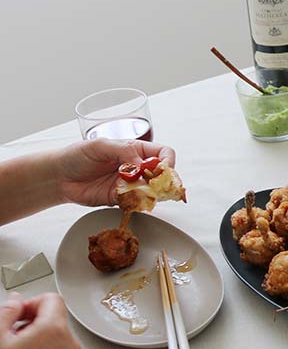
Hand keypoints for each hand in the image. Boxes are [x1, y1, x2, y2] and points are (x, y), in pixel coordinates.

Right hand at [0, 293, 80, 348]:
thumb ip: (9, 312)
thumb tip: (17, 300)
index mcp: (54, 331)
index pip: (53, 300)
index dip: (32, 304)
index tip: (18, 315)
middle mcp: (70, 348)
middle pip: (57, 322)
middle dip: (34, 325)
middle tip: (11, 339)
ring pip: (60, 342)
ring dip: (41, 343)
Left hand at [54, 139, 177, 206]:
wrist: (58, 177)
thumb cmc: (76, 156)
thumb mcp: (100, 146)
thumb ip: (123, 151)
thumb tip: (142, 164)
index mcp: (135, 150)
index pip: (163, 154)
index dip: (168, 162)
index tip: (163, 170)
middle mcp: (137, 167)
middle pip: (162, 175)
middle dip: (163, 181)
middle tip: (154, 185)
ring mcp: (130, 184)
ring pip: (153, 191)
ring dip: (150, 193)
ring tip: (137, 191)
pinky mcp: (122, 199)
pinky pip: (137, 202)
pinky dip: (137, 203)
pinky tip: (128, 199)